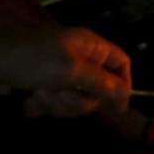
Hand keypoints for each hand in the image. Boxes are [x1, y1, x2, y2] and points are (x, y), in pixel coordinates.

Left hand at [0, 25, 131, 117]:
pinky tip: (27, 98)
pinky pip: (52, 106)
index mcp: (91, 48)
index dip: (123, 84)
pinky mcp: (40, 88)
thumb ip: (101, 83)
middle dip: (76, 99)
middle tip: (60, 93)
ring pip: (73, 101)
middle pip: (96, 90)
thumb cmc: (32, 57)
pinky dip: (39, 106)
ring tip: (37, 92)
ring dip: (55, 103)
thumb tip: (126, 94)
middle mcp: (78, 60)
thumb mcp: (71, 69)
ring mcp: (58, 75)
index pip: (121, 63)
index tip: (118, 106)